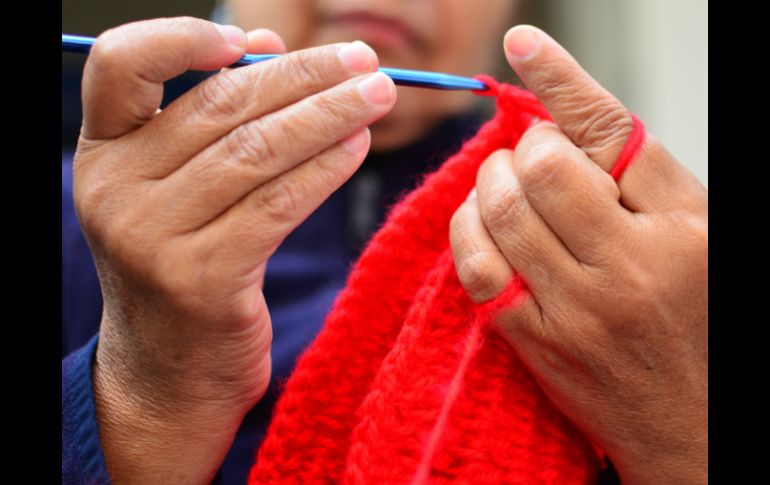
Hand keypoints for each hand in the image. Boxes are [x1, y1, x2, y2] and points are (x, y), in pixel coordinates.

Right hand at [74, 17, 395, 483]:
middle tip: (362, 62)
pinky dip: (323, 169)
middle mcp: (116, 190)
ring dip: (328, 115)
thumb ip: (209, 123)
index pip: (120, 65)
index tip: (254, 38)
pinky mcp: (202, 279)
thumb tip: (267, 48)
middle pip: (219, 105)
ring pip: (256, 151)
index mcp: (104, 154)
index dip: (183, 36)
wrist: (168, 372)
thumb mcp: (175, 193)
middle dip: (303, 76)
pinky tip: (356, 148)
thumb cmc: (184, 267)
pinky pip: (277, 204)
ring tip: (377, 96)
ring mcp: (154, 237)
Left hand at [449, 26, 706, 483]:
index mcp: (683, 222)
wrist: (687, 419)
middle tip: (529, 156)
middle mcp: (633, 262)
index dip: (562, 79)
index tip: (525, 43)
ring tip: (504, 186)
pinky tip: (479, 223)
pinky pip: (478, 266)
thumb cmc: (689, 314)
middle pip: (545, 165)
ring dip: (490, 182)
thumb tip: (560, 125)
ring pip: (503, 209)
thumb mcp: (691, 234)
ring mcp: (581, 306)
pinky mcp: (537, 339)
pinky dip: (467, 230)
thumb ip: (635, 177)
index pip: (613, 132)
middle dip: (524, 148)